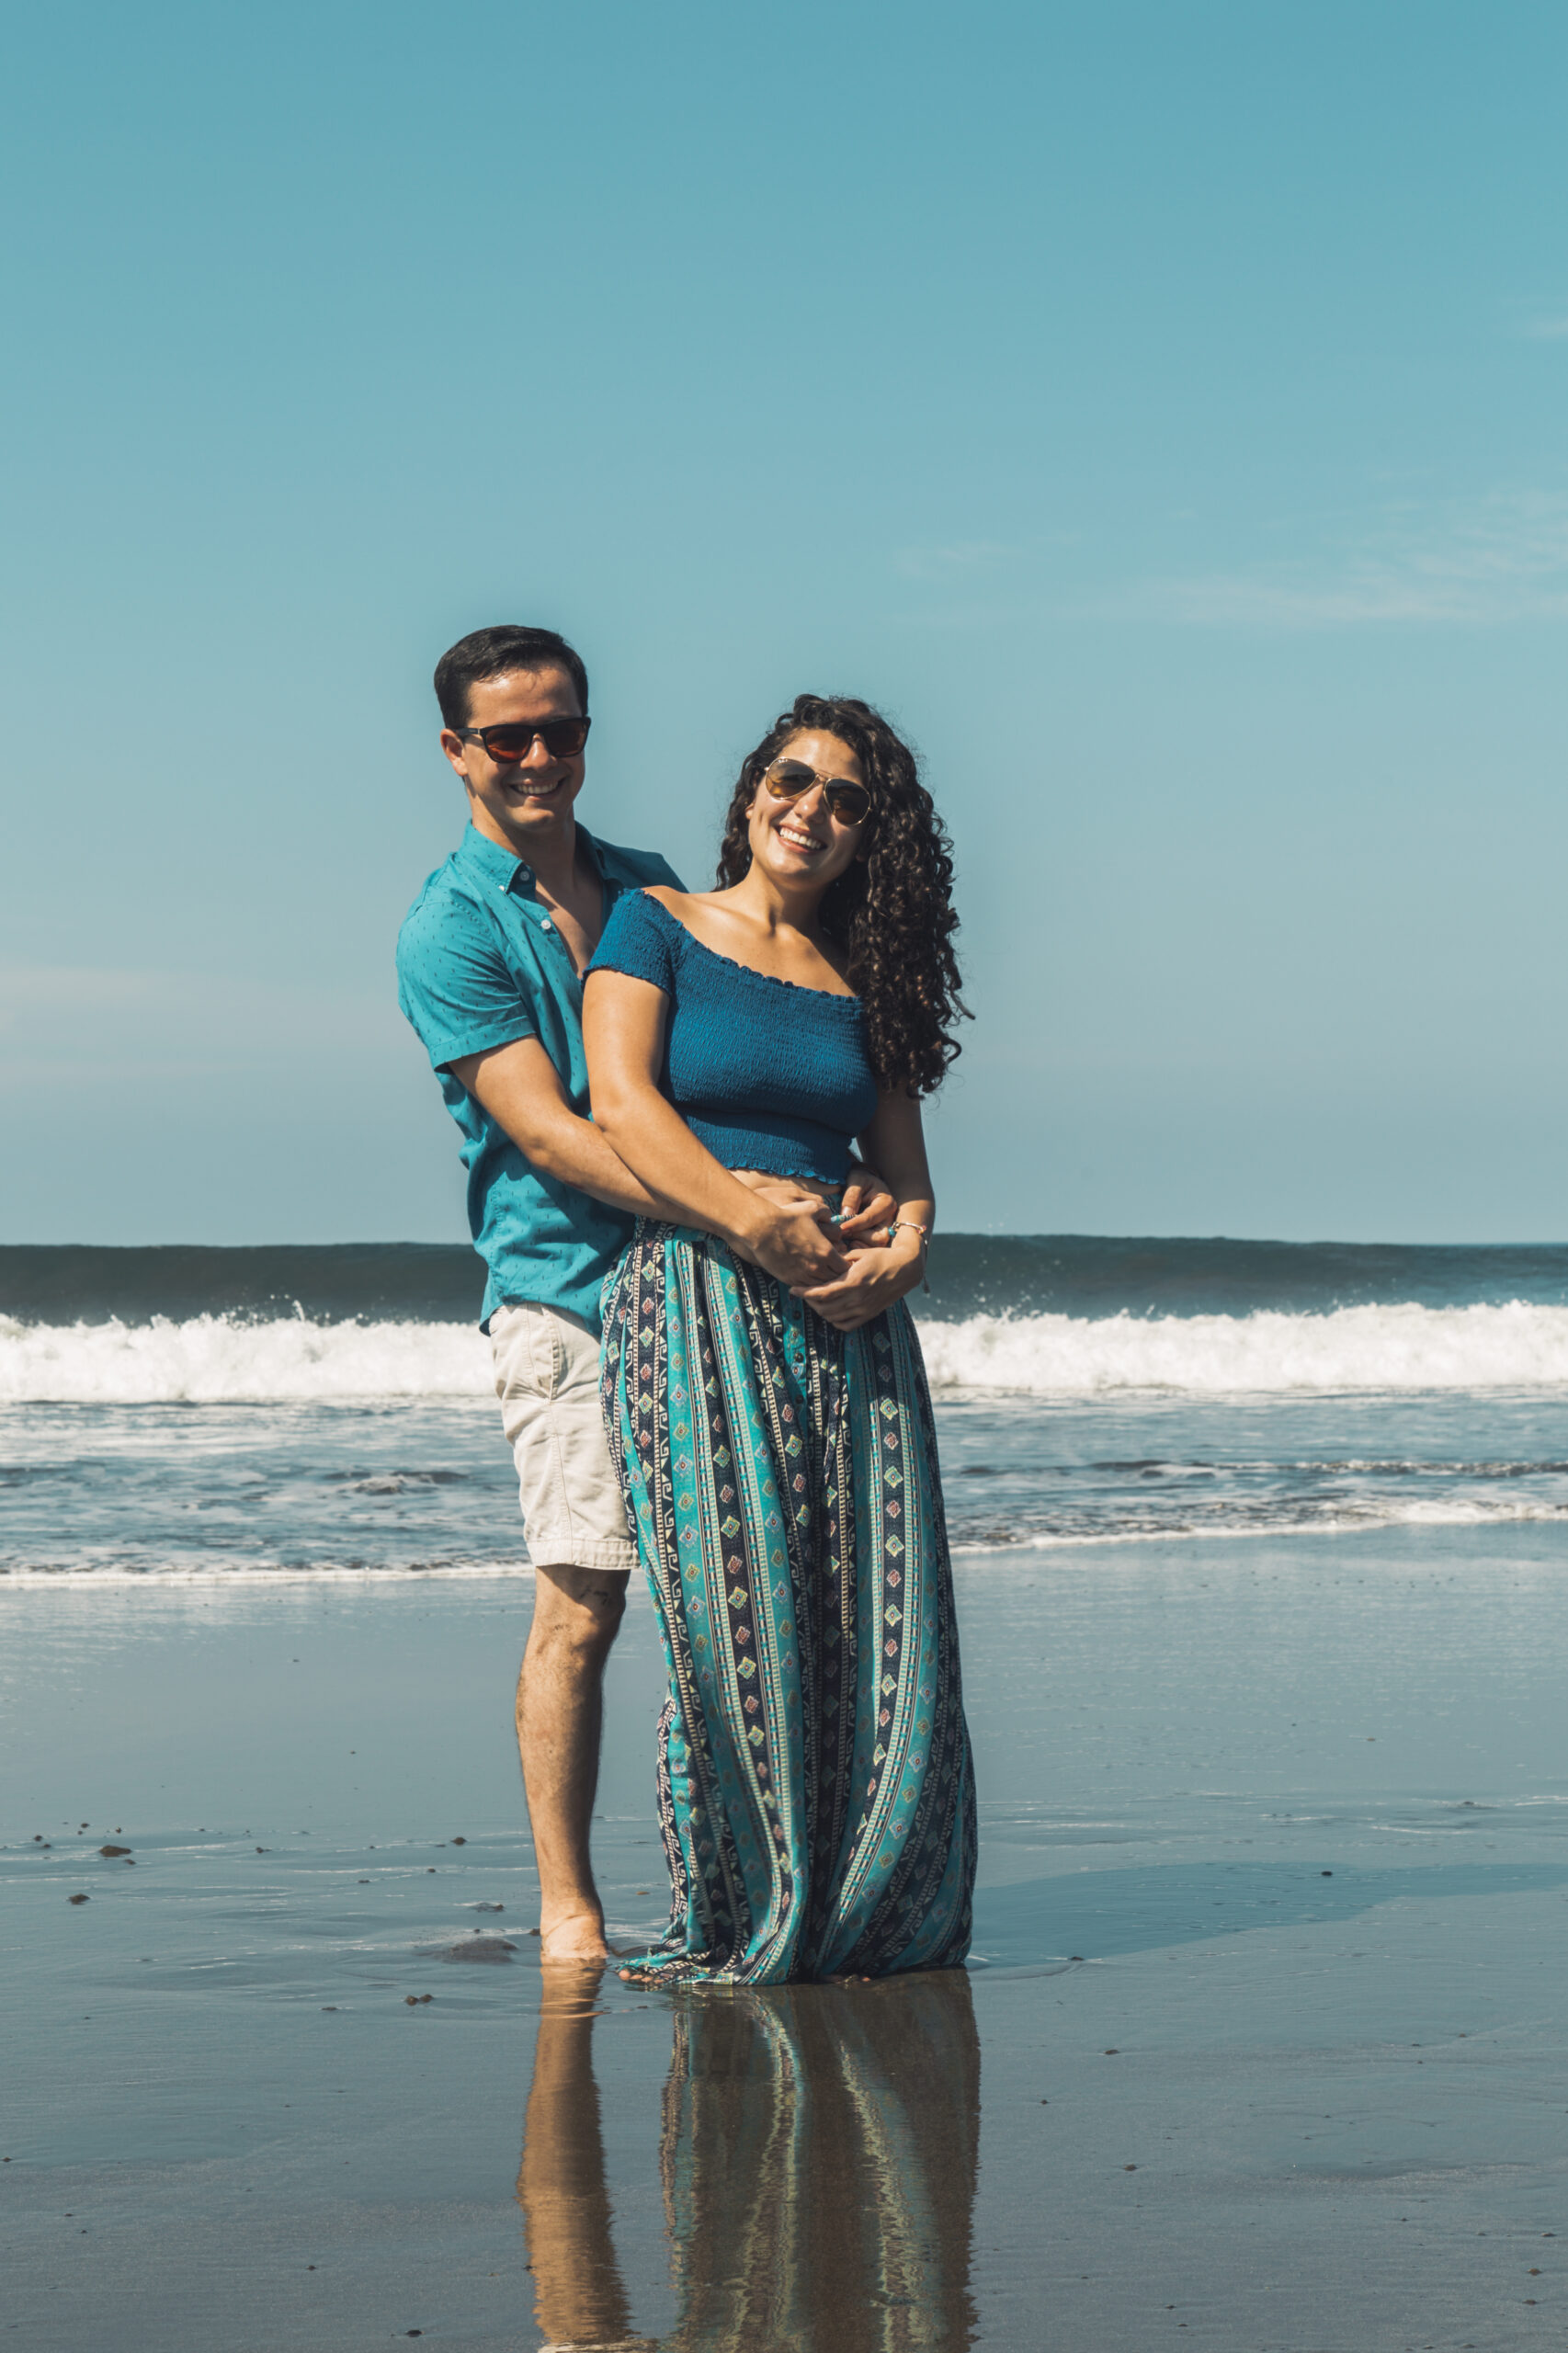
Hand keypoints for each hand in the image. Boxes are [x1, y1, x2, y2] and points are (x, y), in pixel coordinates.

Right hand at [740, 1196, 851, 1289]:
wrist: (762, 1228)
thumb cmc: (787, 1216)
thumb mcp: (811, 1207)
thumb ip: (826, 1212)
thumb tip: (830, 1217)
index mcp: (826, 1252)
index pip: (845, 1267)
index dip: (845, 1263)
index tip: (842, 1259)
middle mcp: (816, 1268)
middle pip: (835, 1279)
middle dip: (836, 1274)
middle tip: (834, 1267)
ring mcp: (802, 1276)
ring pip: (820, 1286)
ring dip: (823, 1280)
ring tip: (821, 1272)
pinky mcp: (789, 1279)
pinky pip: (805, 1287)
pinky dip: (809, 1283)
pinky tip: (807, 1274)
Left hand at [793, 1235, 923, 1330]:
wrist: (905, 1269)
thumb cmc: (880, 1257)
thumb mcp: (858, 1253)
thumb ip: (838, 1260)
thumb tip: (818, 1261)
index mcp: (853, 1281)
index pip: (822, 1293)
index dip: (804, 1293)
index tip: (793, 1290)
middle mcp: (858, 1298)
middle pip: (824, 1307)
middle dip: (809, 1301)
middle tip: (803, 1293)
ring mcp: (864, 1309)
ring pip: (832, 1318)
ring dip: (820, 1311)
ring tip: (815, 1301)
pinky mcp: (869, 1315)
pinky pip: (846, 1325)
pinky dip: (834, 1320)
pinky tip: (830, 1311)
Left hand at [836, 1160, 895, 1244]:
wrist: (864, 1183)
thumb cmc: (860, 1179)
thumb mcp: (855, 1181)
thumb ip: (851, 1197)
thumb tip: (846, 1215)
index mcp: (886, 1203)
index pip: (870, 1218)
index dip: (855, 1224)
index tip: (841, 1227)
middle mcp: (889, 1219)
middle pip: (879, 1238)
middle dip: (860, 1236)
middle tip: (842, 1231)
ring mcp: (885, 1229)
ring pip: (876, 1245)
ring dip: (859, 1243)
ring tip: (843, 1235)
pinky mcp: (878, 1235)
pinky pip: (871, 1247)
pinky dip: (859, 1246)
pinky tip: (847, 1240)